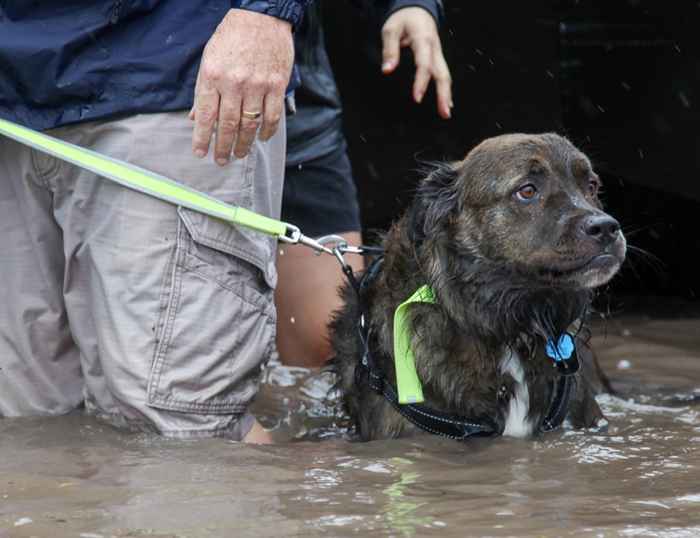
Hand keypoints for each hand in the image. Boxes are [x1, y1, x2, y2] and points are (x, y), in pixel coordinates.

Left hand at [190, 9, 292, 164]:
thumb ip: (202, 89)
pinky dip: (268, 131)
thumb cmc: (232, 37)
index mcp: (213, 75)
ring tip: (239, 154)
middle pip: (228, 124)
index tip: (200, 152)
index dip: (201, 137)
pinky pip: (272, 116)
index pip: (204, 114)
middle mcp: (234, 82)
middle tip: (221, 160)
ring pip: (250, 124)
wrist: (261, 16)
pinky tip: (262, 139)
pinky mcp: (276, 85)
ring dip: (244, 143)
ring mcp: (257, 85)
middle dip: (223, 146)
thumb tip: (194, 117)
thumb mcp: (209, 59)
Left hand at [381, 7, 452, 118]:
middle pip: (442, 73)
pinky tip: (446, 102)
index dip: (421, 82)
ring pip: (446, 75)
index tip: (417, 98)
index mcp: (423, 40)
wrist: (417, 8)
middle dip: (443, 94)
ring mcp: (438, 53)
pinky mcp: (437, 57)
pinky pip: (443, 73)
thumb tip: (387, 70)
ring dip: (447, 94)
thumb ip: (389, 49)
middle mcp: (434, 48)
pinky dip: (446, 88)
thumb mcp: (391, 29)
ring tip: (445, 112)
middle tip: (443, 112)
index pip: (424, 64)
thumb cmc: (403, 19)